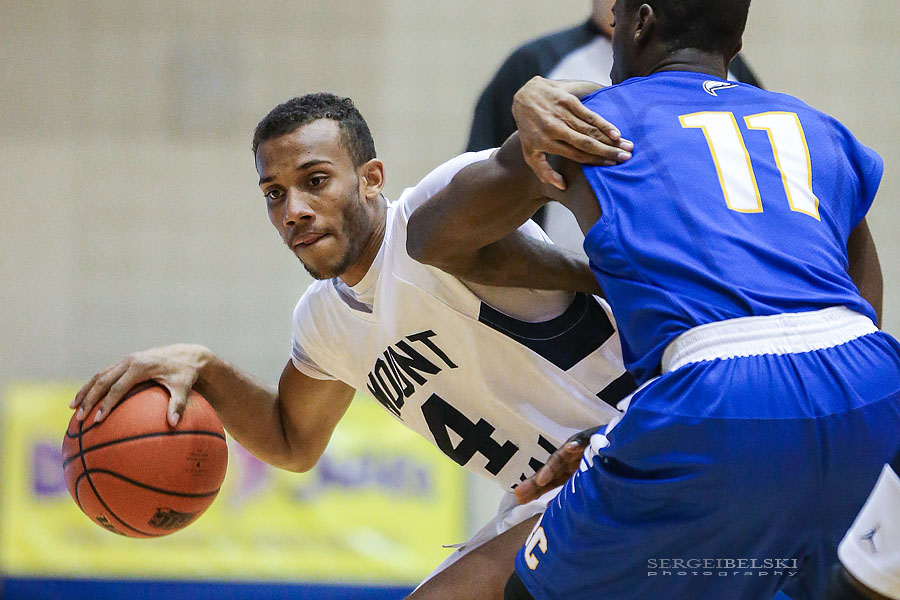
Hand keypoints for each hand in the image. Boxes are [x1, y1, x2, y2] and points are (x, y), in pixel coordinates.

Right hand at [70, 343, 211, 426]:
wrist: (188, 354)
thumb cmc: (186, 373)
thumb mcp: (184, 387)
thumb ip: (178, 404)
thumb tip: (174, 424)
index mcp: (141, 367)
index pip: (118, 388)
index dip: (107, 404)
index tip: (98, 419)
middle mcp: (130, 361)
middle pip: (102, 381)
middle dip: (89, 399)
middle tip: (79, 418)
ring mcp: (126, 360)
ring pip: (99, 376)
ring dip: (85, 391)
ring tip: (73, 409)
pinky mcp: (126, 362)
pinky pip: (105, 374)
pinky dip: (93, 386)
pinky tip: (86, 400)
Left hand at [511, 76, 632, 189]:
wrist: (524, 96)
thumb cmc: (529, 129)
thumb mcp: (529, 153)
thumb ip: (544, 171)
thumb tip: (563, 186)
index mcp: (547, 143)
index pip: (577, 155)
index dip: (595, 160)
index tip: (612, 165)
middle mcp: (555, 129)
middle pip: (586, 143)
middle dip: (608, 151)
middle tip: (626, 157)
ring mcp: (562, 114)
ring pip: (590, 129)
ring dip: (610, 139)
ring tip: (628, 145)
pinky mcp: (568, 100)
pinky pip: (589, 114)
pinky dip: (603, 123)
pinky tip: (616, 131)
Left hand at [514, 426, 603, 504]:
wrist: (615, 443)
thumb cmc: (600, 463)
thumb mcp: (584, 479)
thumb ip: (569, 492)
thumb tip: (551, 509)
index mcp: (566, 470)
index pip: (548, 481)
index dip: (535, 490)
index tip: (521, 498)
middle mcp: (568, 459)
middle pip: (549, 471)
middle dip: (535, 482)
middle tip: (519, 492)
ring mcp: (577, 448)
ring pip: (561, 458)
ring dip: (552, 467)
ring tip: (541, 479)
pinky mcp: (590, 438)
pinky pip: (585, 441)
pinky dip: (578, 444)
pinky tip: (572, 447)